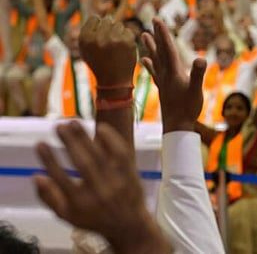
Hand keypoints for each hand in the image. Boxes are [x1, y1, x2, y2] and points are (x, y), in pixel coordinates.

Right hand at [33, 121, 171, 252]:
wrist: (128, 224)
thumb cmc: (93, 217)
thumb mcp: (67, 215)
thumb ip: (50, 198)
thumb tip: (36, 177)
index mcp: (80, 203)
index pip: (61, 178)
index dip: (49, 160)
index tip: (40, 144)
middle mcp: (99, 192)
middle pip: (82, 163)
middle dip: (70, 143)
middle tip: (58, 126)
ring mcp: (116, 182)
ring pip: (100, 156)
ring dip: (86, 137)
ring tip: (73, 122)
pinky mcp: (130, 173)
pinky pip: (122, 153)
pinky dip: (112, 139)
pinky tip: (101, 127)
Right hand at [79, 16, 135, 90]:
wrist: (114, 80)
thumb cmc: (99, 63)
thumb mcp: (86, 49)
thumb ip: (90, 32)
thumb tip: (99, 16)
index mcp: (85, 38)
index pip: (94, 18)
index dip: (98, 26)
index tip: (100, 35)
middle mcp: (98, 37)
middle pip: (107, 20)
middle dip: (109, 29)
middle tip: (109, 43)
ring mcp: (113, 38)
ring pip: (118, 25)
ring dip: (118, 33)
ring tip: (116, 47)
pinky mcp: (127, 40)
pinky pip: (128, 30)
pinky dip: (127, 38)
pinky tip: (123, 48)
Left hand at [141, 18, 206, 132]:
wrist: (176, 126)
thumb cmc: (188, 109)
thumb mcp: (197, 90)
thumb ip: (198, 75)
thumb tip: (201, 59)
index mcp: (173, 71)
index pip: (167, 48)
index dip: (163, 33)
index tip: (157, 20)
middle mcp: (166, 74)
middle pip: (160, 50)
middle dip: (157, 35)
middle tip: (152, 21)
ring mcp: (163, 81)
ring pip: (155, 59)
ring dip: (150, 47)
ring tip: (143, 36)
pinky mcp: (163, 87)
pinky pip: (155, 71)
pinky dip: (149, 64)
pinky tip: (145, 60)